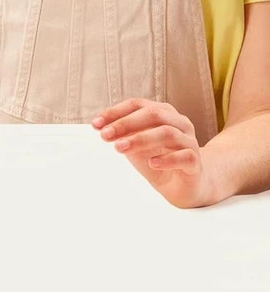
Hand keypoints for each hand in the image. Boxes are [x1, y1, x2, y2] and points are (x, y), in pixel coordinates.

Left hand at [91, 98, 215, 207]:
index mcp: (163, 113)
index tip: (95, 124)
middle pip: (153, 114)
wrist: (183, 186)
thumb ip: (121, 135)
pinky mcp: (196, 162)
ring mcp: (190, 141)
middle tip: (105, 135)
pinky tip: (152, 163)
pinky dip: (167, 158)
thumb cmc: (156, 159)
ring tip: (119, 148)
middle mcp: (179, 122)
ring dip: (140, 139)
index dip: (115, 112)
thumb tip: (101, 127)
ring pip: (168, 133)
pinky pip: (185, 156)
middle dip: (125, 124)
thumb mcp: (134, 146)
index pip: (137, 105)